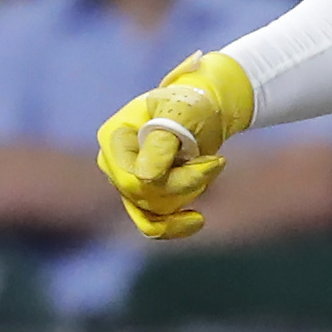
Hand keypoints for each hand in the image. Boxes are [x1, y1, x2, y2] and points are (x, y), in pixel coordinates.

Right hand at [94, 51, 252, 238]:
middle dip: (188, 183)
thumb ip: (162, 142)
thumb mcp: (181, 113)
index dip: (176, 180)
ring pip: (154, 212)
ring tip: (210, 165)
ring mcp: (126, 183)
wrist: (201, 111)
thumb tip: (145, 178)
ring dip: (190, 192)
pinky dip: (175, 227)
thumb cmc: (190, 105)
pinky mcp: (142, 198)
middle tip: (217, 161)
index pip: (134, 178)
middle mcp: (113, 164)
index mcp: (114, 137)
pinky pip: (152, 225)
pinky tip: (198, 220)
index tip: (218, 162)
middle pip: (145, 196)